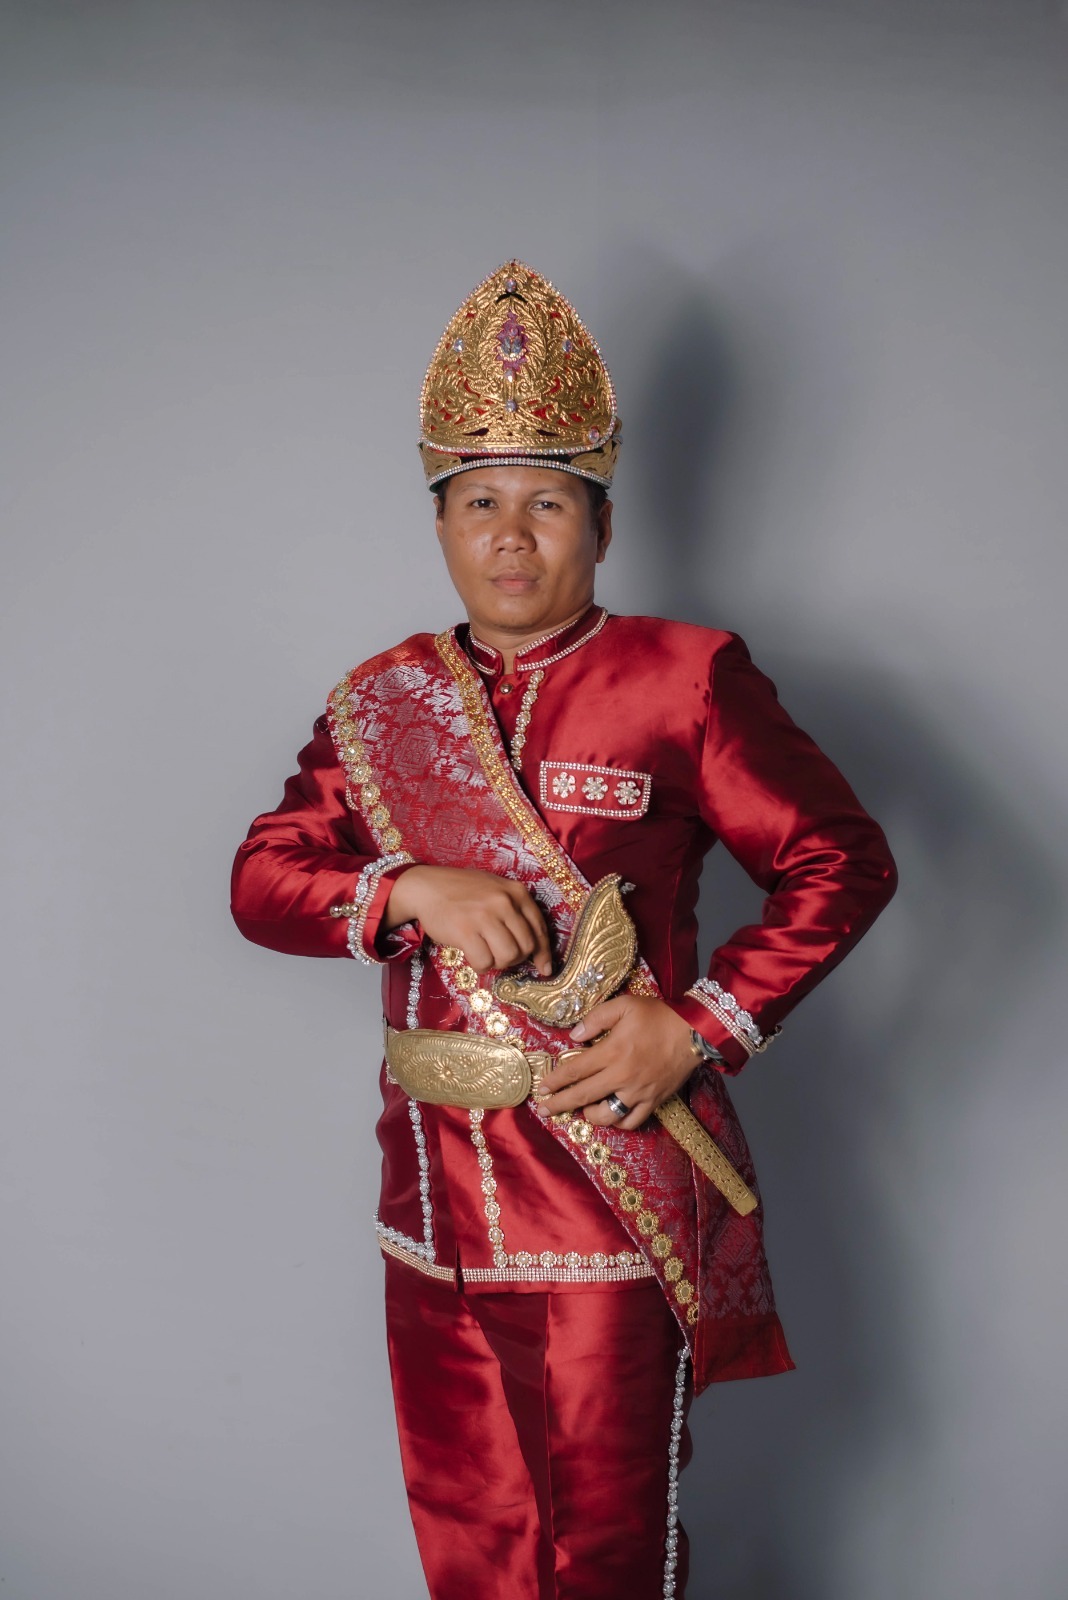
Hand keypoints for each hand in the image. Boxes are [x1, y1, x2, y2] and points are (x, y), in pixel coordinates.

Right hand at [383, 865, 552, 976]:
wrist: (427, 887)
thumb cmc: (463, 891)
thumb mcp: (496, 890)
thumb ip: (517, 912)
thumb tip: (537, 951)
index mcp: (516, 892)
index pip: (539, 929)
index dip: (543, 953)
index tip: (544, 968)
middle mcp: (504, 902)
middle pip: (526, 947)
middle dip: (516, 958)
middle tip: (501, 955)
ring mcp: (484, 916)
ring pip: (508, 956)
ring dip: (498, 962)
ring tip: (486, 952)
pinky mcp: (465, 931)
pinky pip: (484, 961)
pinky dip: (481, 965)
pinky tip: (473, 955)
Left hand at [536, 994, 697, 1129]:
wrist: (695, 1031)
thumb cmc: (658, 1015)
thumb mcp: (624, 1005)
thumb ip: (596, 1019)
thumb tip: (574, 1036)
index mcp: (612, 1052)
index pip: (575, 1071)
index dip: (555, 1081)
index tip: (542, 1087)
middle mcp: (622, 1076)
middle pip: (583, 1096)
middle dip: (560, 1104)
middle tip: (544, 1110)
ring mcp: (639, 1092)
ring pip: (608, 1116)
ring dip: (590, 1116)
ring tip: (582, 1112)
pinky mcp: (655, 1101)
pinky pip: (633, 1121)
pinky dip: (619, 1122)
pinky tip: (612, 1117)